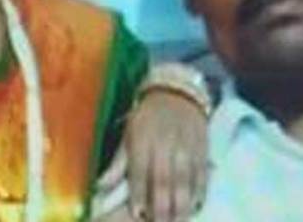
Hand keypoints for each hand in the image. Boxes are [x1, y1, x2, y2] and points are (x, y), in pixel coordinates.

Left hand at [125, 90, 208, 221]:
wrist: (178, 93)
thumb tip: (100, 187)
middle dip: (161, 206)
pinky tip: (194, 207)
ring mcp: (186, 147)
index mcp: (142, 140)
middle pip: (163, 180)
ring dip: (180, 205)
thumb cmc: (148, 118)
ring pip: (184, 181)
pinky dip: (199, 193)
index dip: (139, 194)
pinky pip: (202, 175)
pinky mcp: (202, 150)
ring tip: (177, 220)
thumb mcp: (128, 134)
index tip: (138, 214)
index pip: (139, 171)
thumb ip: (118, 164)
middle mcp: (165, 144)